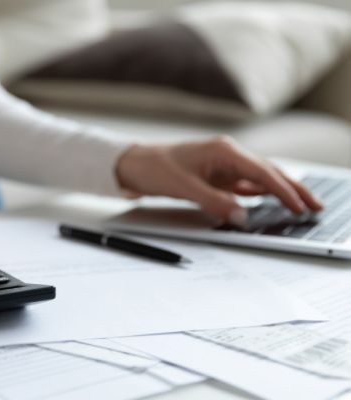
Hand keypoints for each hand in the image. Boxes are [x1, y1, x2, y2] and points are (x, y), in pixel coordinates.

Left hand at [115, 136, 322, 224]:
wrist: (133, 163)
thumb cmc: (155, 168)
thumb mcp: (184, 187)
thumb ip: (214, 202)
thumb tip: (241, 216)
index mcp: (224, 151)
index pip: (263, 172)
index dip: (285, 191)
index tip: (301, 207)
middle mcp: (227, 155)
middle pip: (268, 173)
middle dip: (293, 189)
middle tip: (315, 206)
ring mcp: (222, 165)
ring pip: (259, 179)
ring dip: (279, 191)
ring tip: (301, 205)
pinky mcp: (216, 175)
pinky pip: (243, 185)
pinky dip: (259, 193)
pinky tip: (270, 200)